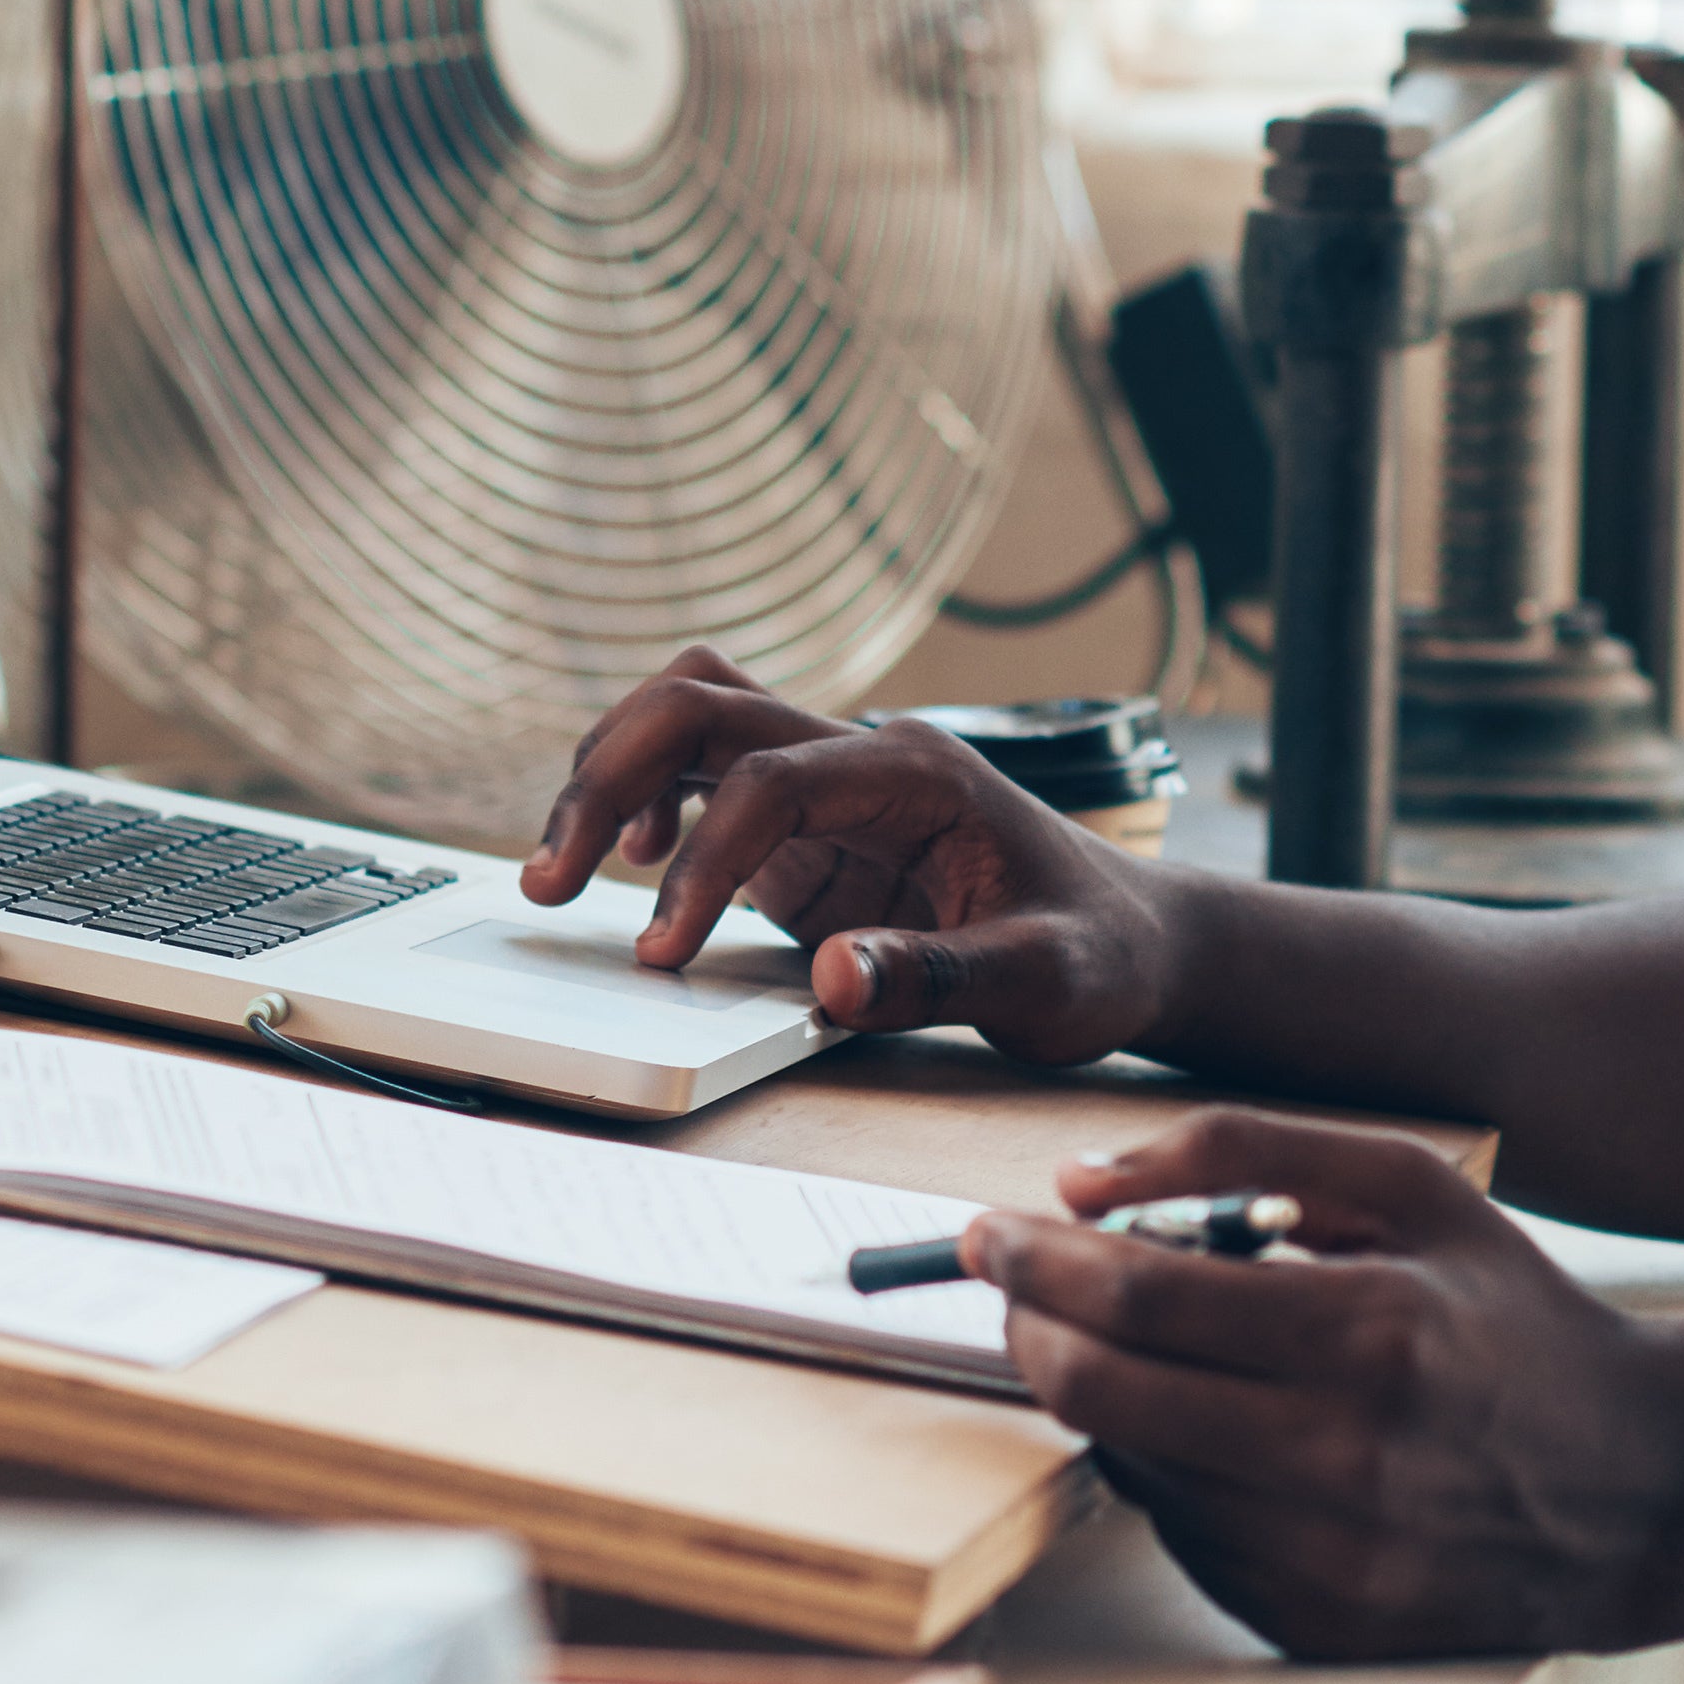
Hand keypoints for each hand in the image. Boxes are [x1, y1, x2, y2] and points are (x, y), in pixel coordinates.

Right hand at [521, 648, 1180, 1062]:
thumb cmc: (1098, 952)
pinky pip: (701, 777)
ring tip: (555, 874)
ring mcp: (830, 785)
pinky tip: (637, 871)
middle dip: (610, 774)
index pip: (770, 777)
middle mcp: (863, 755)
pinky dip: (646, 804)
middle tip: (549, 877)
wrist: (1134, 940)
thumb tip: (828, 980)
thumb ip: (939, 978)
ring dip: (610, 774)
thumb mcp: (1043, 980)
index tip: (663, 950)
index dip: (704, 859)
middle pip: (702, 703)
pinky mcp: (808, 829)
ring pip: (689, 717)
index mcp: (918, 772)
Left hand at [973, 1110, 1683, 1659]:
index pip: (1135, 1295)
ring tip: (1142, 1346)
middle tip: (1018, 1284)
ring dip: (1101, 1396)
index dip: (1034, 1259)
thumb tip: (1080, 1179)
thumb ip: (1245, 1151)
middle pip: (1100, 1392)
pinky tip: (1220, 1427)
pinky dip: (1169, 1470)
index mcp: (1369, 1331)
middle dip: (1030, 1326)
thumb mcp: (1410, 1186)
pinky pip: (1181, 1534)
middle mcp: (1342, 1460)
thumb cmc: (1513, 1315)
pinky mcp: (1311, 1624)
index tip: (990, 1231)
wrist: (1641, 1487)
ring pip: (1128, 1466)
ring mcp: (1325, 1559)